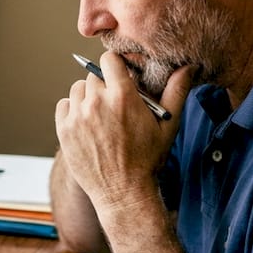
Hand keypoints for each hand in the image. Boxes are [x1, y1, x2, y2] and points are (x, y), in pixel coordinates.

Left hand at [55, 52, 194, 212]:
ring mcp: (77, 117)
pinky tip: (86, 124)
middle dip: (104, 85)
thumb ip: (176, 91)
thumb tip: (188, 67)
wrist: (123, 192)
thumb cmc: (148, 159)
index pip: (109, 59)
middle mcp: (97, 103)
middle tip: (114, 104)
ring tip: (100, 115)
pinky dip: (72, 110)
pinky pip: (64, 105)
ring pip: (78, 89)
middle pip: (94, 76)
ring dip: (87, 97)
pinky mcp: (64, 130)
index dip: (115, 66)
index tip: (120, 76)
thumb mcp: (167, 125)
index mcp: (122, 97)